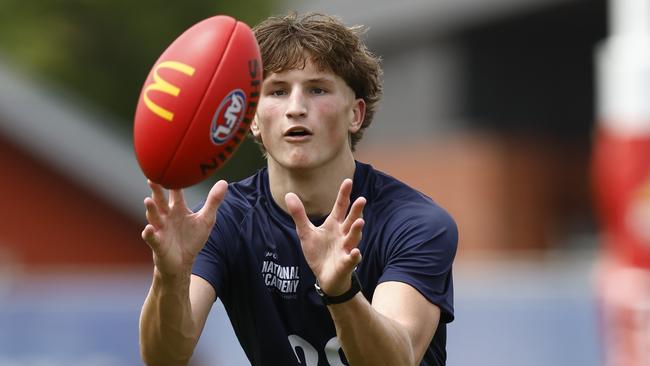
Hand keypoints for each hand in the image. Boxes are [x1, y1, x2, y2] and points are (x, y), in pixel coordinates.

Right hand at [141, 179, 227, 277]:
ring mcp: (160, 229)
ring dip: (150, 210)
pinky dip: (149, 233)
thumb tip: (224, 182)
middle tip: (152, 178)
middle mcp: (166, 216)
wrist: (183, 262)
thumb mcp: (206, 220)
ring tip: (148, 200)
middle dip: (156, 190)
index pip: (175, 191)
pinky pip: (151, 238)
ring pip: (153, 217)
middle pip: (160, 200)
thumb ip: (213, 202)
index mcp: (178, 208)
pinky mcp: (158, 243)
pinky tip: (148, 229)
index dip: (175, 180)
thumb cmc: (192, 239)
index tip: (174, 167)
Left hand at [285, 179, 365, 295]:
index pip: (341, 207)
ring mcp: (346, 248)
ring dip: (357, 231)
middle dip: (356, 211)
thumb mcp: (305, 232)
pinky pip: (351, 259)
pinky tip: (355, 252)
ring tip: (360, 222)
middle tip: (362, 199)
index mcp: (334, 225)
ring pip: (353, 238)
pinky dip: (354, 256)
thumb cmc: (318, 252)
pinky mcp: (346, 263)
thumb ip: (299, 215)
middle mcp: (343, 234)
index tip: (348, 181)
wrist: (324, 276)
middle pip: (350, 220)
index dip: (344, 195)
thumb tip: (289, 194)